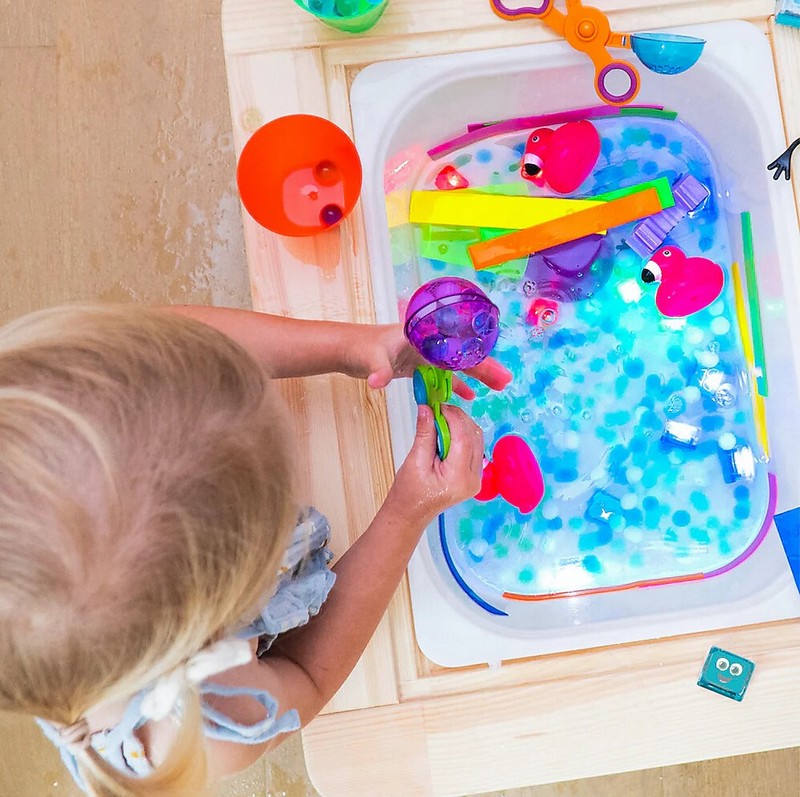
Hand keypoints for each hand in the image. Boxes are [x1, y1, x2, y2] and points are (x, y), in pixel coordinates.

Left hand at [345, 324, 511, 398]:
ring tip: (499, 387)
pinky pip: (443, 375)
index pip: (457, 347)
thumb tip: (378, 382)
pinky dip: (456, 385)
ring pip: (456, 365)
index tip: (496, 369)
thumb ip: (378, 370)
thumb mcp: (371, 359)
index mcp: (423, 336)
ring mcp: (424, 354)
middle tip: (506, 381)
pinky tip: (470, 397)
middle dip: (485, 367)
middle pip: (462, 355)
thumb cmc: (360, 348)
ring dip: (477, 376)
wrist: (348, 349)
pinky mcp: (418, 365)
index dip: (477, 359)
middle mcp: (428, 342)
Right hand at [386, 404, 483, 523]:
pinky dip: (462, 434)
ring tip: (441, 418)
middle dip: (458, 418)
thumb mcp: (415, 460)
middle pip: (474, 437)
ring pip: (476, 440)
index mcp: (459, 478)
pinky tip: (447, 431)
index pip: (463, 438)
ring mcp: (476, 478)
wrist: (410, 513)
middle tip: (438, 409)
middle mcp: (473, 479)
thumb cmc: (409, 492)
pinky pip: (473, 448)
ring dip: (461, 425)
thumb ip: (425, 433)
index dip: (453, 417)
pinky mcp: (473, 475)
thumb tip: (427, 408)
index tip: (438, 405)